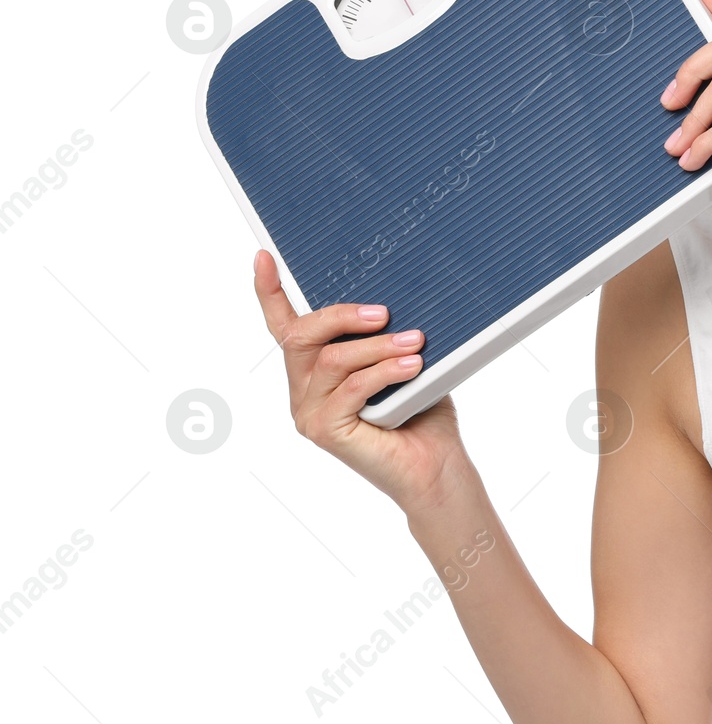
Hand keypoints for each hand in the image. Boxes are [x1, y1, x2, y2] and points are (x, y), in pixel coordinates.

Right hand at [252, 250, 473, 513]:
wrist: (435, 466)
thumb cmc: (423, 412)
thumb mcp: (403, 359)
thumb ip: (387, 333)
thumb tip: (392, 299)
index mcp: (318, 369)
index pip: (286, 327)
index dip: (271, 292)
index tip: (265, 257)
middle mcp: (304, 390)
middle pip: (302, 335)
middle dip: (341, 315)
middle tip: (384, 312)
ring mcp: (309, 412)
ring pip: (331, 359)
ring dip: (377, 346)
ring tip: (415, 342)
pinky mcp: (324, 431)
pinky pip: (350, 387)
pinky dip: (384, 371)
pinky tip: (411, 366)